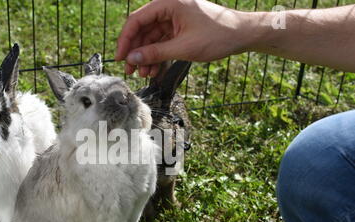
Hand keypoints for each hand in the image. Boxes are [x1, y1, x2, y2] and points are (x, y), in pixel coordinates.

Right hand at [115, 0, 249, 76]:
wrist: (241, 36)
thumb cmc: (217, 36)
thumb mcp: (183, 47)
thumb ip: (155, 53)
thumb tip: (132, 59)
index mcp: (168, 2)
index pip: (137, 20)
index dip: (125, 40)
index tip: (120, 58)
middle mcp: (168, 7)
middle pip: (142, 30)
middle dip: (136, 52)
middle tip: (130, 71)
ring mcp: (174, 18)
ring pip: (151, 39)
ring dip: (146, 57)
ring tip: (145, 75)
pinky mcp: (179, 28)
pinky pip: (162, 43)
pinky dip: (157, 56)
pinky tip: (154, 71)